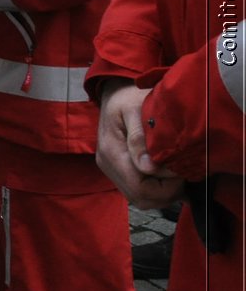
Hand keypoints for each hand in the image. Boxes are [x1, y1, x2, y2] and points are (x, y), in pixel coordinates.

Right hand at [96, 81, 184, 208]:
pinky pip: (137, 191)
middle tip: (182, 173)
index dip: (165, 187)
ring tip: (176, 174)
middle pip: (140, 198)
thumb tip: (148, 168)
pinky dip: (156, 189)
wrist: (115, 92)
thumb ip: (140, 138)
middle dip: (167, 193)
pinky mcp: (116, 169)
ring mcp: (111, 169)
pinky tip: (168, 176)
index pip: (139, 187)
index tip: (181, 170)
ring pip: (139, 199)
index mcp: (112, 151)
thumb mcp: (135, 109)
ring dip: (162, 193)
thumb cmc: (129, 97)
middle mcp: (108, 164)